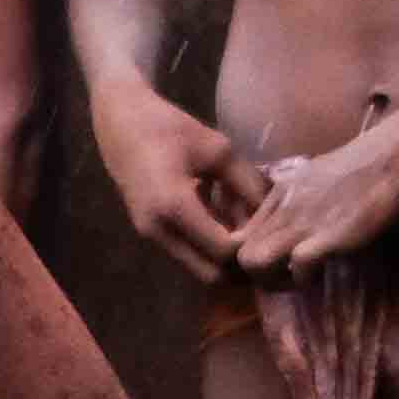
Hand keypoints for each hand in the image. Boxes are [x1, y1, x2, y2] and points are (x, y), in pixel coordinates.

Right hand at [90, 85, 269, 283]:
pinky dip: (209, 250)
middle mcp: (159, 231)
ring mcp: (151, 236)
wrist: (120, 122)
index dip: (252, 247)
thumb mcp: (218, 150)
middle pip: (212, 276)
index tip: (271, 230)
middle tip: (265, 244)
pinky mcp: (150, 234)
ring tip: (248, 235)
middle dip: (241, 267)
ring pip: (199, 270)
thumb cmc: (169, 127)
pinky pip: (187, 256)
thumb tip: (278, 214)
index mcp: (174, 207)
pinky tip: (226, 225)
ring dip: (225, 261)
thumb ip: (248, 183)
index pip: (224, 252)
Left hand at [225, 104, 398, 279]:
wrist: (394, 156)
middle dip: (254, 274)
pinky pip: (297, 267)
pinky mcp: (327, 236)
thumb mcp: (315, 178)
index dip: (248, 255)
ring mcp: (302, 221)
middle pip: (238, 252)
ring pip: (253, 261)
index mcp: (277, 193)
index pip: (238, 232)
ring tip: (296, 281)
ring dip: (272, 281)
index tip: (271, 263)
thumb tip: (289, 219)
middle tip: (281, 279)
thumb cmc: (364, 166)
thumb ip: (295, 198)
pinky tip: (321, 275)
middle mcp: (281, 207)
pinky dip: (306, 279)